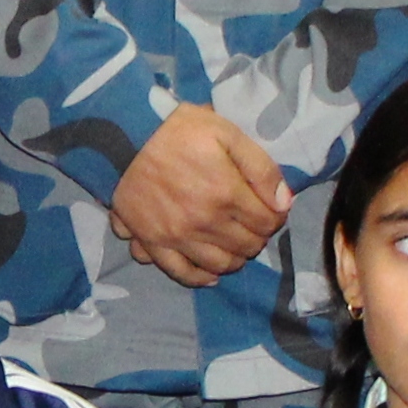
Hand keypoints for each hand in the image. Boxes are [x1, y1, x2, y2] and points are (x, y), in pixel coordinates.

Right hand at [108, 105, 290, 287]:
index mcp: (226, 193)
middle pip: (247, 245)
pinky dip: (201, 278)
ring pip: (220, 264)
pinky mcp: (153, 242)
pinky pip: (181, 272)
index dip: (275, 217)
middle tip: (254, 225)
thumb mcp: (226, 133)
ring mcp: (178, 236)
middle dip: (258, 237)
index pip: (267, 221)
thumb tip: (284, 202)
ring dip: (236, 259)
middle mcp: (204, 222)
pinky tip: (211, 273)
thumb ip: (260, 167)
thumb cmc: (178, 129)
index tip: (271, 209)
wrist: (124, 134)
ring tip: (236, 245)